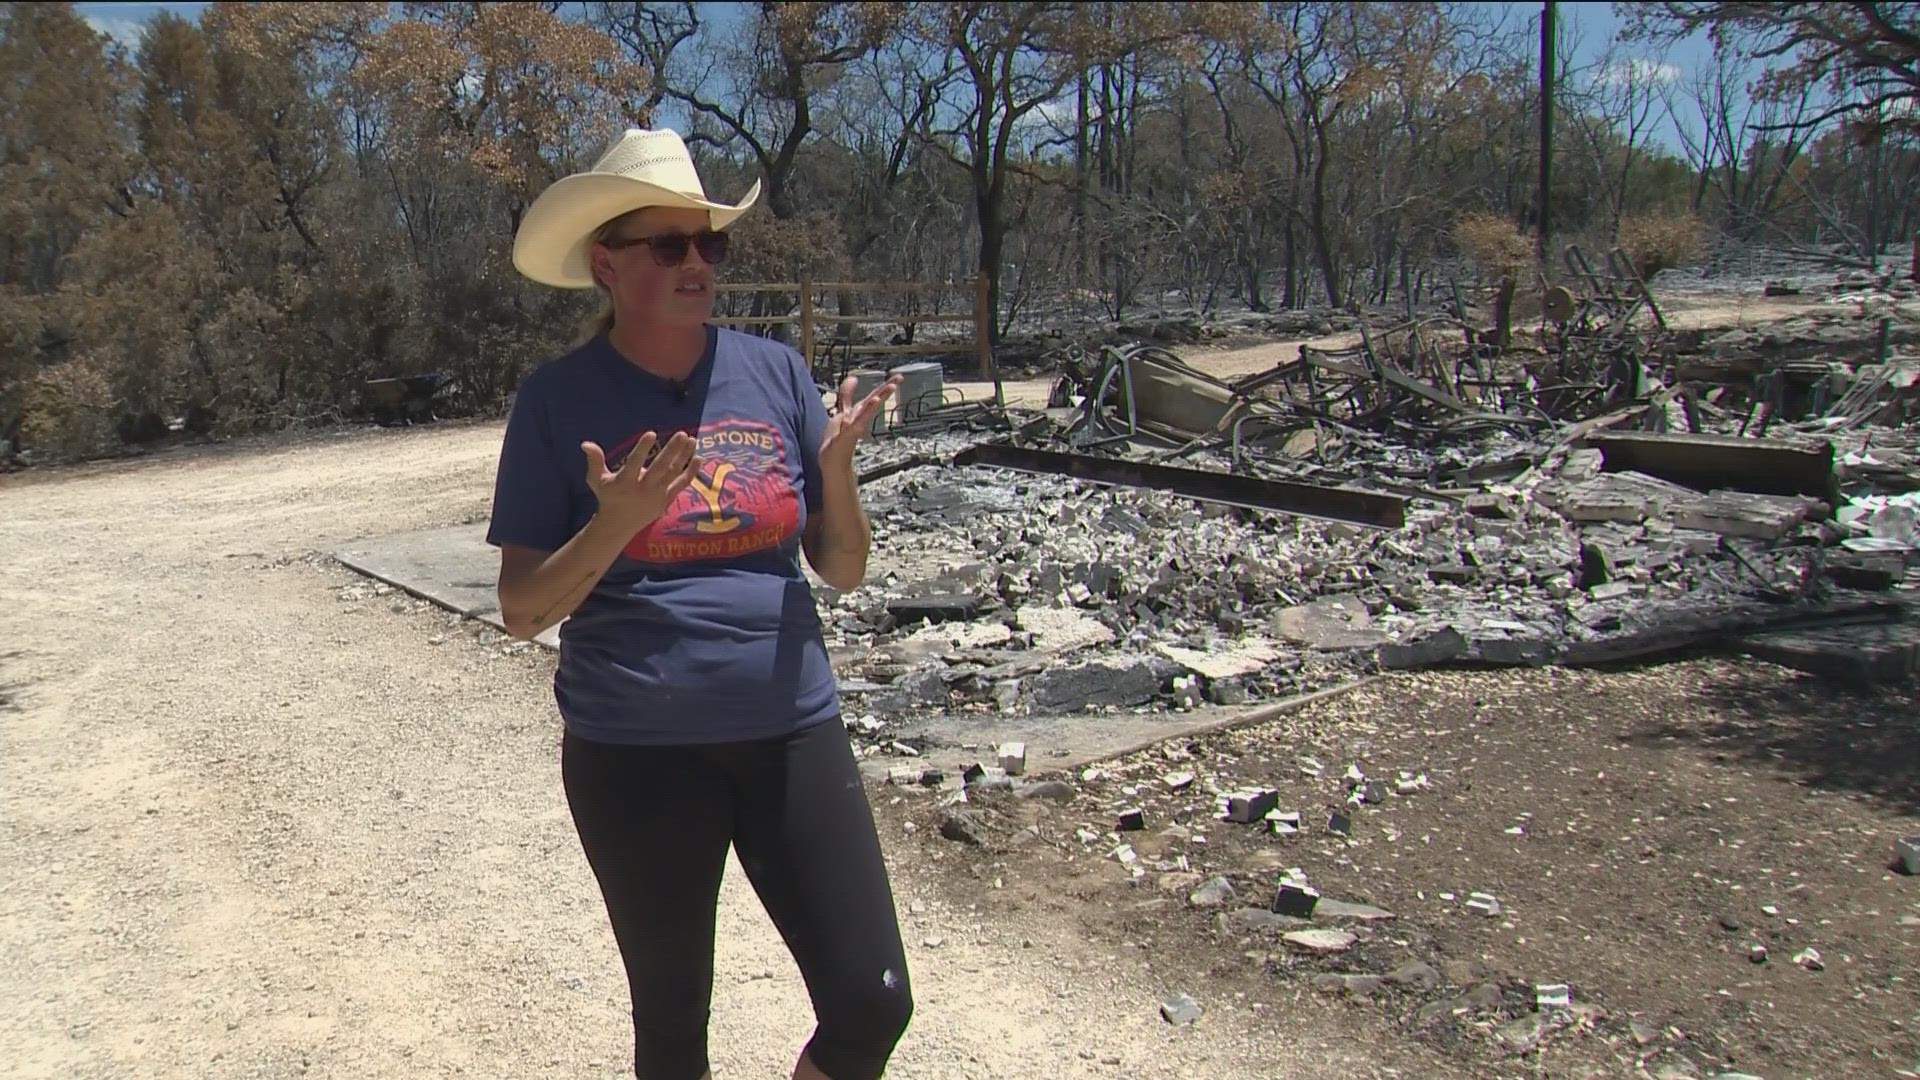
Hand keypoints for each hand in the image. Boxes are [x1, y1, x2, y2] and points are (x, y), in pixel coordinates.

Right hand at [581, 431, 701, 533]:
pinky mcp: (666, 500)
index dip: (642, 449)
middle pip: (660, 468)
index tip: (651, 433)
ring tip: (691, 439)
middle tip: (681, 434)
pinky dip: (690, 472)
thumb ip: (594, 461)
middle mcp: (643, 489)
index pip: (635, 463)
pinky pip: (681, 484)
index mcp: (625, 482)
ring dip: (684, 456)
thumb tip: (585, 443)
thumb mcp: (596, 480)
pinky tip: (697, 457)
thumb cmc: (608, 497)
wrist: (620, 525)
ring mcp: (657, 495)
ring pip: (673, 474)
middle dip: (672, 451)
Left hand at [821, 374, 899, 472]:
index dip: (884, 385)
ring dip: (877, 400)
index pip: (873, 396)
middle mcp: (859, 419)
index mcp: (859, 413)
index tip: (898, 377)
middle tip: (899, 379)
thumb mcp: (842, 412)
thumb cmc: (838, 440)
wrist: (834, 463)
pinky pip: (854, 424)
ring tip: (889, 388)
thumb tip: (853, 378)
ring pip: (866, 411)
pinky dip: (861, 416)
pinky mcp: (848, 435)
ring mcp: (854, 427)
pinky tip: (870, 406)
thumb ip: (847, 395)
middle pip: (873, 401)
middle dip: (885, 389)